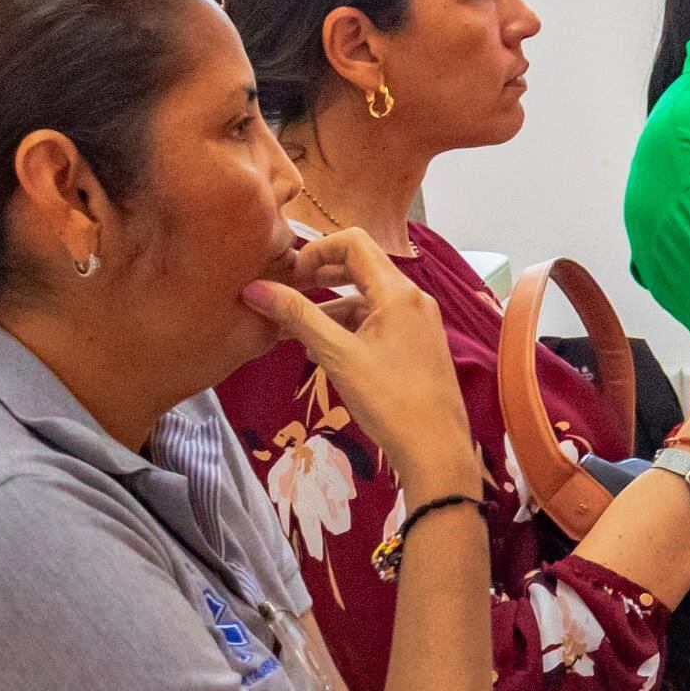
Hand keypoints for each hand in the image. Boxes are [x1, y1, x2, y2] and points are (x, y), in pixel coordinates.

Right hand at [249, 232, 476, 506]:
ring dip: (330, 307)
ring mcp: (418, 321)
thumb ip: (297, 317)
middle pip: (361, 267)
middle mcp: (413, 299)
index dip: (316, 250)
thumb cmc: (390, 400)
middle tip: (287, 294)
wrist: (435, 448)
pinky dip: (349, 327)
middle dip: (320, 276)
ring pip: (367, 298)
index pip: (354, 242)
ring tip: (294, 331)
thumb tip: (254, 288)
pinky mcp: (417, 344)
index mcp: (399, 292)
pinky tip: (323, 351)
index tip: (290, 276)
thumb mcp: (337, 355)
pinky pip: (378, 321)